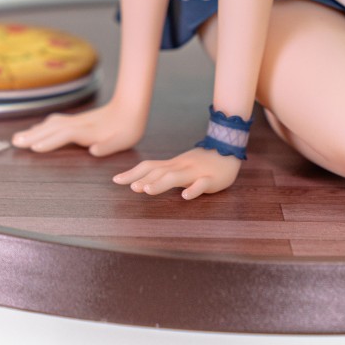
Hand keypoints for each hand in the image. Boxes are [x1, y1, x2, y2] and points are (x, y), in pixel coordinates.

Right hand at [10, 101, 145, 156]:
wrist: (131, 107)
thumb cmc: (128, 128)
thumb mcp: (122, 140)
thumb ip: (108, 146)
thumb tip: (94, 150)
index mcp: (87, 131)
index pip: (64, 135)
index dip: (50, 142)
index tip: (34, 148)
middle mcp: (78, 124)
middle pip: (51, 129)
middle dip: (33, 136)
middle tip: (15, 143)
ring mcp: (76, 121)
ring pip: (50, 124)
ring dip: (34, 131)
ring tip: (18, 138)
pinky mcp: (76, 120)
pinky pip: (54, 122)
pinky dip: (42, 126)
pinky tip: (37, 129)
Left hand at [112, 145, 240, 199]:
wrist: (228, 149)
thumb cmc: (202, 162)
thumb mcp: (180, 166)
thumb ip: (164, 173)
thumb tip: (142, 183)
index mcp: (172, 165)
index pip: (149, 167)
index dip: (132, 173)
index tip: (116, 180)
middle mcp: (180, 167)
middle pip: (159, 172)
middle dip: (143, 180)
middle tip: (130, 188)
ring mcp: (195, 172)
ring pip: (176, 177)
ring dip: (160, 184)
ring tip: (147, 191)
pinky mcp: (211, 179)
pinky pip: (202, 184)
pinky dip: (193, 189)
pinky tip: (186, 196)